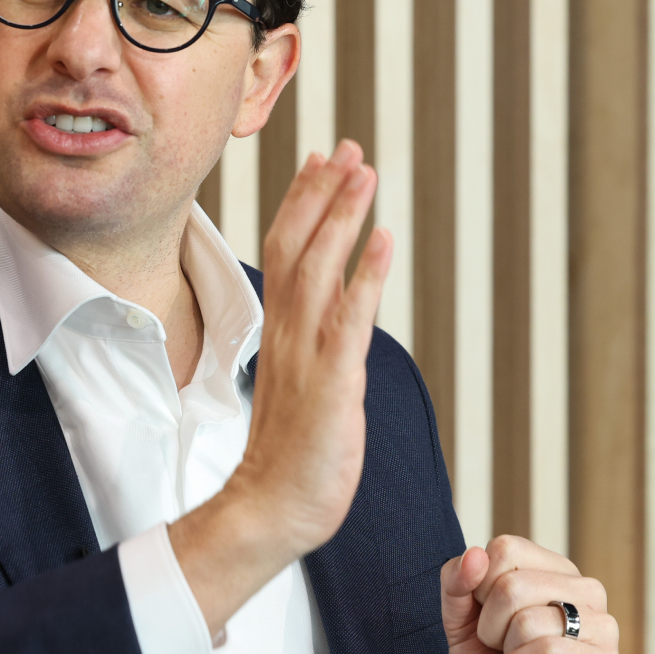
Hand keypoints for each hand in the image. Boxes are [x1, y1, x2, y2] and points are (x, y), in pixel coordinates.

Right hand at [168, 139, 392, 635]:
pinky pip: (349, 318)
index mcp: (279, 331)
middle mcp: (287, 332)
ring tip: (363, 171)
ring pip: (319, 268)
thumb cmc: (290, 455)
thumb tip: (330, 315)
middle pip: (297, 244)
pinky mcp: (331, 381)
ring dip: (341, 216)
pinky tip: (382, 238)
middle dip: (322, 191)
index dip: (303, 202)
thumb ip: (309, 343)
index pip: (284, 250)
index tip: (323, 160)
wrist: (272, 507)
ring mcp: (306, 354)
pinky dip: (365, 274)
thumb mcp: (298, 384)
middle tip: (348, 146)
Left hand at [441, 536, 620, 653]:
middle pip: (511, 585)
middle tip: (505, 650)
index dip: (480, 587)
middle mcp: (586, 590)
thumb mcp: (461, 623)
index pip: (505, 547)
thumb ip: (457, 583)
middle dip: (490, 627)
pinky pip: (545, 652)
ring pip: (527, 621)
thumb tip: (474, 553)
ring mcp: (603, 626)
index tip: (492, 618)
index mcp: (555, 569)